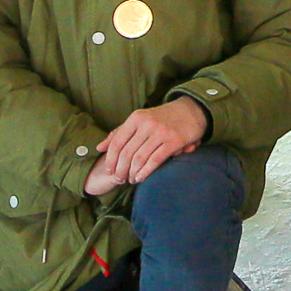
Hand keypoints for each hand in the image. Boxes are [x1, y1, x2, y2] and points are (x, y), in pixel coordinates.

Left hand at [85, 96, 208, 195]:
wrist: (191, 110)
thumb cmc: (162, 118)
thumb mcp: (139, 120)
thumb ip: (119, 133)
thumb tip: (99, 148)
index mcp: (136, 118)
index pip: (117, 142)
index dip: (111, 160)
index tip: (110, 171)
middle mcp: (147, 123)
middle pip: (127, 153)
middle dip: (121, 170)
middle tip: (120, 179)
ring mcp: (161, 132)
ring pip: (140, 158)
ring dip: (132, 173)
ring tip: (131, 180)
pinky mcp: (174, 140)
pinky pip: (155, 160)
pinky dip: (146, 171)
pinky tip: (141, 178)